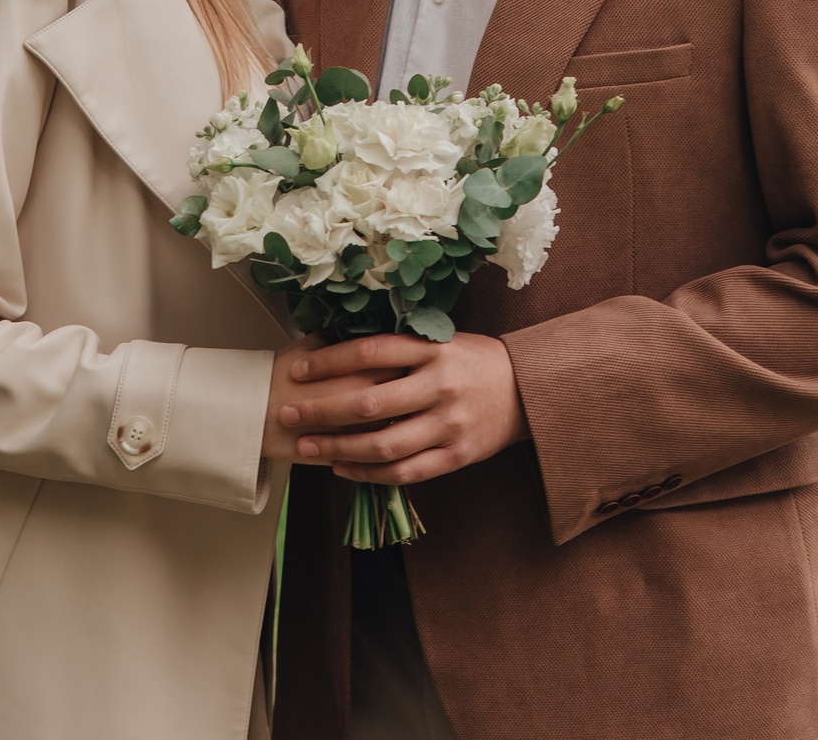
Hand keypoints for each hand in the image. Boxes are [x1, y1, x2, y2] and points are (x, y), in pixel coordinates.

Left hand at [281, 333, 527, 484]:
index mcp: (433, 350)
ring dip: (338, 449)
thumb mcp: (440, 343)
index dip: (329, 362)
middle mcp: (440, 385)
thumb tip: (336, 355)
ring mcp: (449, 424)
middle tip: (287, 414)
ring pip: (383, 444)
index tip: (298, 371)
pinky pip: (405, 472)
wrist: (530, 389)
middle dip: (321, 411)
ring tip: (307, 447)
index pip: (370, 352)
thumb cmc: (472, 361)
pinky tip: (342, 469)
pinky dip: (369, 474)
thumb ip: (399, 352)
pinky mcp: (457, 456)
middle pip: (368, 402)